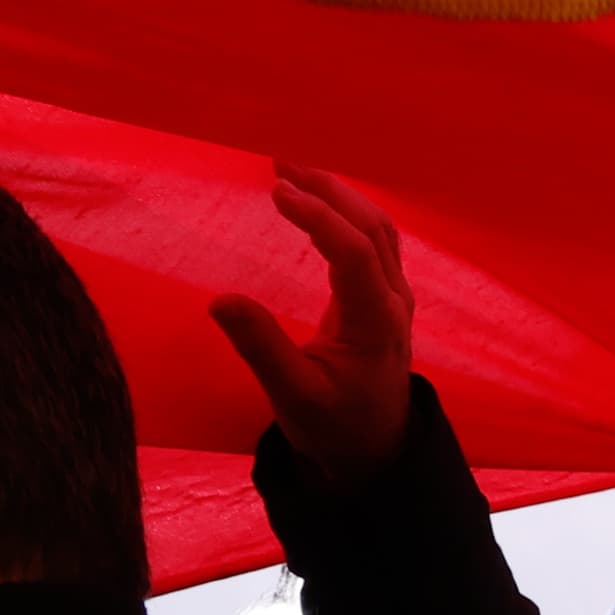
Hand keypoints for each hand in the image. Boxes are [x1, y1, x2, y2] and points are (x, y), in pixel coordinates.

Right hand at [207, 166, 415, 480]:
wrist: (375, 450)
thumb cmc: (335, 426)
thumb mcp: (293, 396)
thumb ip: (260, 347)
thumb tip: (220, 300)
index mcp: (376, 321)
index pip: (353, 253)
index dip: (318, 217)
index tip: (277, 191)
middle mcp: (393, 301)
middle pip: (372, 228)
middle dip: (329, 191)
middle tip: (281, 164)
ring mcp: (393, 298)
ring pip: (377, 231)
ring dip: (340, 197)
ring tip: (294, 172)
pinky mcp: (382, 300)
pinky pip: (372, 244)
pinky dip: (345, 215)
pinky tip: (317, 204)